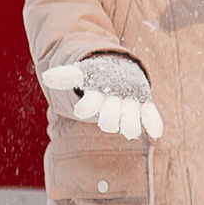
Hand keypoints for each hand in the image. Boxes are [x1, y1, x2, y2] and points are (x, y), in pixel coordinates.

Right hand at [41, 56, 164, 141]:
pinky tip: (156, 133)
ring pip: (129, 124)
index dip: (87, 108)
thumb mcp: (82, 71)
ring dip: (131, 124)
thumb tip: (47, 77)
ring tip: (131, 124)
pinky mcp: (144, 105)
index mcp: (95, 100)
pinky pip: (150, 117)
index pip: (89, 107)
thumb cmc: (97, 74)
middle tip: (113, 104)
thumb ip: (67, 75)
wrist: (117, 73)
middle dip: (110, 116)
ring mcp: (128, 108)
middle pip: (109, 121)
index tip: (82, 109)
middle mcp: (111, 109)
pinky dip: (154, 124)